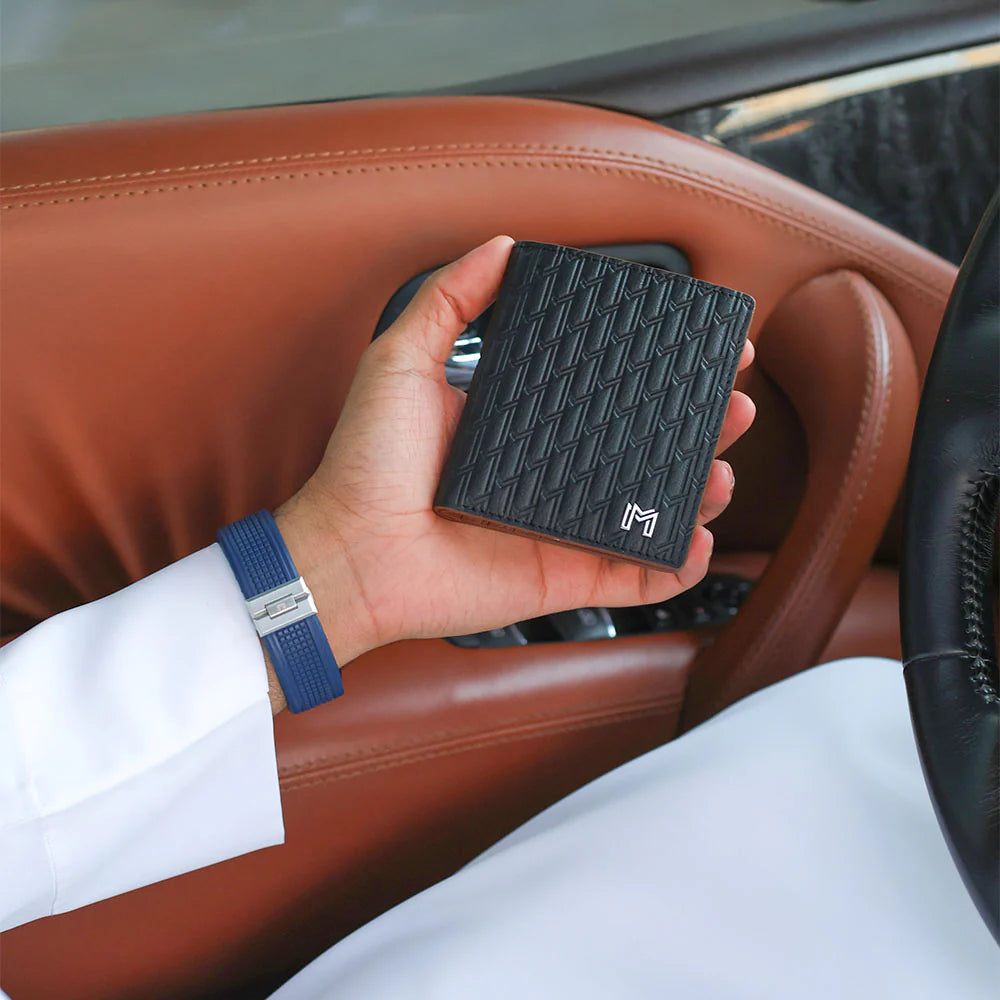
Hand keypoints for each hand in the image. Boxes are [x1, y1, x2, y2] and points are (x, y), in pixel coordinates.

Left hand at [277, 236, 755, 670]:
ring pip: (652, 508)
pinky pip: (637, 574)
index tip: (695, 346)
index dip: (654, 370)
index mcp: (522, 424)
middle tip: (731, 402)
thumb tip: (500, 246)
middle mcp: (549, 473)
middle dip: (699, 424)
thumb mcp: (403, 359)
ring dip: (699, 488)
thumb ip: (451, 299)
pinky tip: (697, 536)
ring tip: (721, 465)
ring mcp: (562, 527)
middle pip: (644, 447)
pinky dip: (676, 563)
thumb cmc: (366, 464)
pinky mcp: (566, 576)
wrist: (350, 551)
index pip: (604, 391)